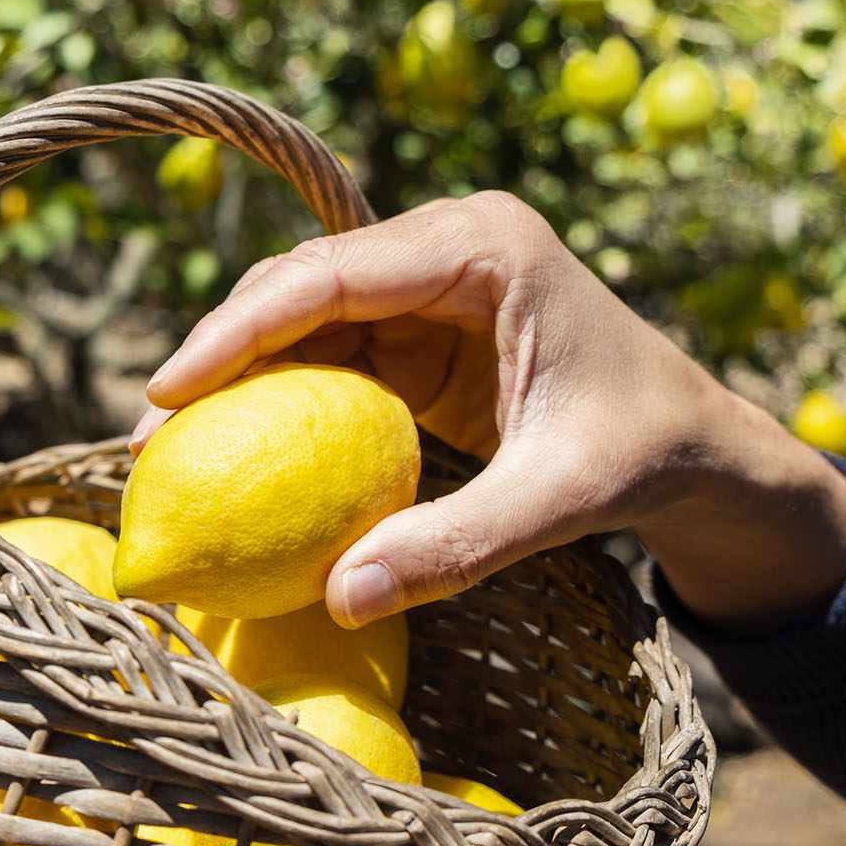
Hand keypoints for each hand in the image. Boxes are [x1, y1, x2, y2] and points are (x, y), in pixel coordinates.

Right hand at [132, 193, 845, 631]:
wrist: (692, 440)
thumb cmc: (641, 449)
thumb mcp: (559, 498)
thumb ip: (456, 546)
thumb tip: (338, 599)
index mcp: (483, 247)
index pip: (331, 273)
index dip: (239, 327)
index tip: (166, 388)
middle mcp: (444, 245)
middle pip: (300, 284)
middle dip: (221, 354)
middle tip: (152, 438)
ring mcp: (425, 283)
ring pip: (301, 316)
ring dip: (239, 378)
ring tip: (174, 450)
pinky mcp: (415, 326)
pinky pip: (327, 352)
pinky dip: (279, 398)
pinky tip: (237, 450)